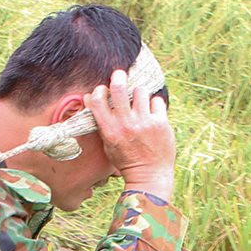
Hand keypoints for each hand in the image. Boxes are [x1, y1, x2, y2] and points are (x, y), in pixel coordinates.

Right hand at [85, 69, 175, 201]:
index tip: (104, 89)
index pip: (98, 100)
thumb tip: (90, 97)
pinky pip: (156, 100)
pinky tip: (152, 112)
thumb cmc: (126, 160)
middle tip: (120, 75)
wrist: (150, 175)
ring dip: (138, 93)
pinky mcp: (161, 123)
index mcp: (110, 130)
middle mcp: (126, 124)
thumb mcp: (107, 144)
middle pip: (119, 88)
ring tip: (139, 102)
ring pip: (140, 91)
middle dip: (118, 77)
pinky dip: (153, 104)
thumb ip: (101, 122)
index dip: (99, 90)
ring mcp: (144, 123)